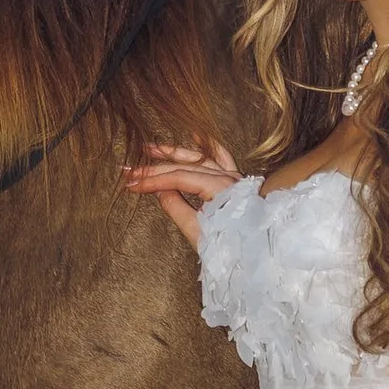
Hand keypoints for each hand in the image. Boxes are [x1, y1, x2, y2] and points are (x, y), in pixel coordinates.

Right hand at [124, 139, 242, 245]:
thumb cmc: (230, 246)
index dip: (153, 181)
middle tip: (132, 171)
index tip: (132, 185)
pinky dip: (208, 146)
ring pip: (200, 158)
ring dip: (174, 153)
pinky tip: (196, 135)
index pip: (178, 178)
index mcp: (220, 188)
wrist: (257, 253)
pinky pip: (222, 157)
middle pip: (185, 167)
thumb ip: (175, 207)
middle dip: (156, 169)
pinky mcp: (236, 181)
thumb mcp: (197, 231)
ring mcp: (233, 177)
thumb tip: (159, 190)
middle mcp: (228, 177)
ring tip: (151, 149)